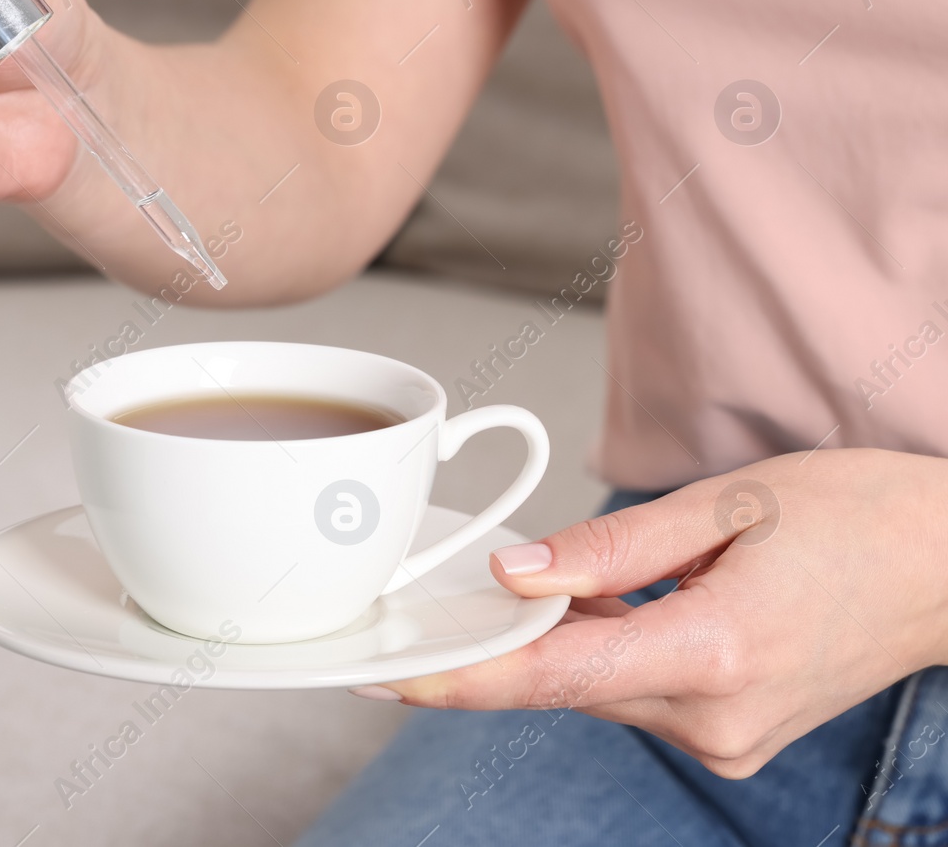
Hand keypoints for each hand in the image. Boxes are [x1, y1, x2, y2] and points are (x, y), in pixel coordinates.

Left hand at [371, 448, 947, 777]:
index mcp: (714, 652)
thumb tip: (514, 574)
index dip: (459, 677)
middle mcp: (715, 715)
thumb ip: (609, 548)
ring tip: (508, 593)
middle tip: (424, 604)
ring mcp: (728, 735)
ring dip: (551, 645)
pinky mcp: (731, 732)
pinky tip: (580, 610)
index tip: (385, 675)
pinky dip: (598, 653)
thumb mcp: (727, 506)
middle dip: (494, 646)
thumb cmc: (857, 517)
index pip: (551, 678)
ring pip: (596, 690)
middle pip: (564, 684)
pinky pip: (633, 692)